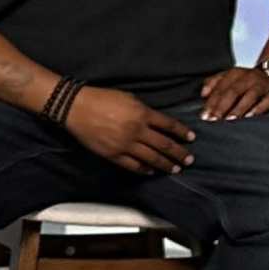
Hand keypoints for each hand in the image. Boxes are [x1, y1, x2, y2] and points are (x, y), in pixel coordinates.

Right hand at [66, 86, 195, 174]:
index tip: (191, 138)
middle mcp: (137, 131)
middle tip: (190, 160)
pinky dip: (144, 169)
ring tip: (175, 169)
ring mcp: (125, 145)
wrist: (77, 108)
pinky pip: (133, 165)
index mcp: (142, 114)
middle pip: (164, 145)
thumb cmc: (102, 98)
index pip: (169, 125)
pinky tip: (151, 171)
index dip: (182, 132)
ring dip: (166, 165)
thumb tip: (156, 122)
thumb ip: (144, 111)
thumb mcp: (128, 98)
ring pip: (152, 158)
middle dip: (179, 154)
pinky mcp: (113, 155)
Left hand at [198, 65, 268, 122]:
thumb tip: (203, 94)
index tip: (205, 116)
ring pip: (249, 96)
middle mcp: (248, 77)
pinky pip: (267, 101)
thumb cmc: (248, 81)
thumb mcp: (230, 77)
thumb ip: (214, 84)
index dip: (211, 103)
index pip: (220, 88)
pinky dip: (258, 109)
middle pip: (233, 92)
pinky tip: (250, 117)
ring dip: (239, 109)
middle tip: (214, 120)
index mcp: (235, 74)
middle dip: (222, 107)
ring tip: (230, 120)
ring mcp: (262, 85)